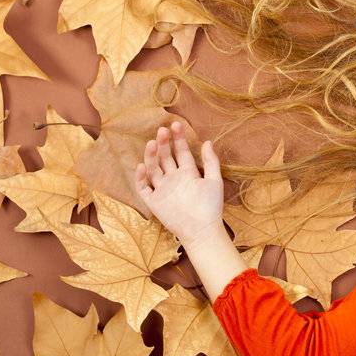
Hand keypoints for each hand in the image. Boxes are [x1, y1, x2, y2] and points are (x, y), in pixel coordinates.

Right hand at [133, 120, 224, 247]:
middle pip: (165, 157)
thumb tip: (208, 141)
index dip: (178, 139)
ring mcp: (163, 189)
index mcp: (188, 173)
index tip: (176, 124)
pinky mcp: (154, 202)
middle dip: (163, 143)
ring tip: (151, 143)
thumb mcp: (214, 181)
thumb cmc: (211, 206)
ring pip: (153, 169)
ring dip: (151, 156)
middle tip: (162, 130)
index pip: (181, 152)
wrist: (202, 230)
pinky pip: (144, 188)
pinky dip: (141, 178)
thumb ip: (211, 162)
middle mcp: (174, 179)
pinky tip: (142, 166)